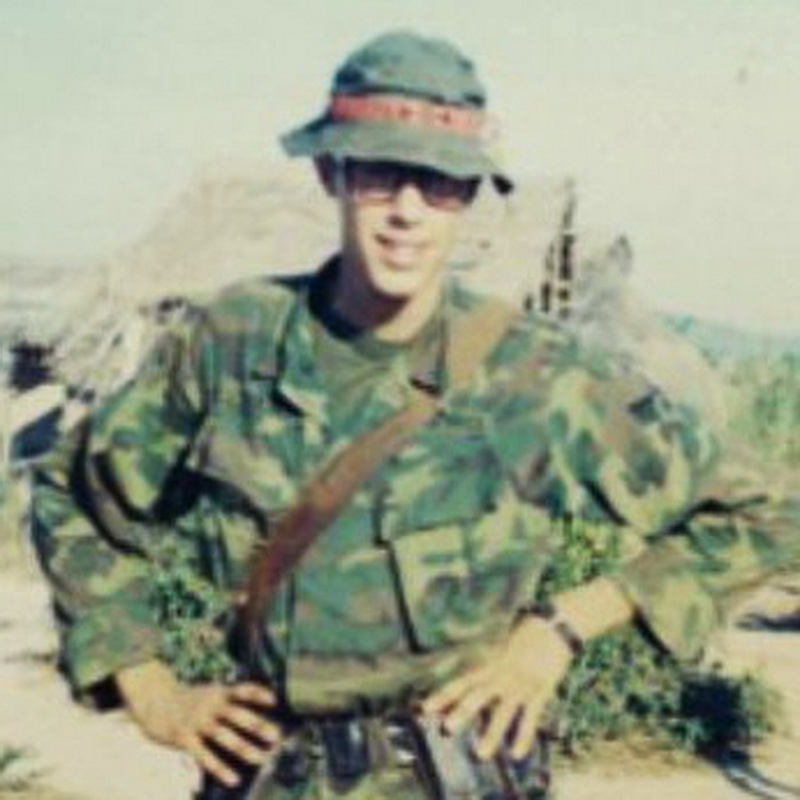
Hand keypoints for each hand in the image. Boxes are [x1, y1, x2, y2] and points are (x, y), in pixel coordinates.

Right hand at [116, 660, 281, 786]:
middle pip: (237, 715)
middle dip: (258, 726)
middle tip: (276, 737)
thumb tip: (257, 703)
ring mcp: (197, 722)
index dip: (258, 694)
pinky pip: (204, 756)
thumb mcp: (210, 692)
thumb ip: (229, 698)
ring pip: (224, 736)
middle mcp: (210, 705)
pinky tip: (234, 778)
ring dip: (244, 748)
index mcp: (218, 692)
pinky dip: (220, 767)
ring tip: (261, 758)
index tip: (274, 700)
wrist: (154, 700)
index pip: (242, 690)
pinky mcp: (184, 738)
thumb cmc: (188, 699)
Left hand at [419, 616, 572, 760]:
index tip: (425, 708)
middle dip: (463, 710)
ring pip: (504, 711)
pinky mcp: (541, 690)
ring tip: (481, 753)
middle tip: (446, 728)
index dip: (444, 694)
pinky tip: (517, 754)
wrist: (554, 626)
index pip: (463, 681)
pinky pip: (531, 716)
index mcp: (490, 663)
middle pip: (479, 694)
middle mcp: (502, 674)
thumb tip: (471, 677)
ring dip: (492, 732)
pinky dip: (524, 735)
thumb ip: (488, 663)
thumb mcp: (502, 645)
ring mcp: (521, 683)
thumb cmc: (526, 633)